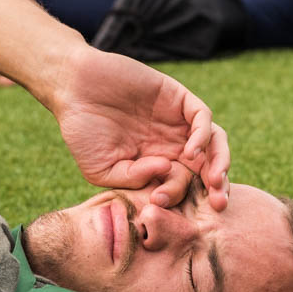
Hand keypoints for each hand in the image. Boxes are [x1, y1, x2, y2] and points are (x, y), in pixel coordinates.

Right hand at [50, 47, 228, 209]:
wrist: (72, 87)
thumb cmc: (82, 130)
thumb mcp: (102, 169)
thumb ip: (133, 179)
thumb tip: (165, 169)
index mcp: (156, 162)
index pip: (184, 184)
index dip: (180, 196)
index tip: (162, 201)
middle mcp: (171, 142)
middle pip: (208, 166)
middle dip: (218, 186)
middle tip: (219, 204)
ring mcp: (176, 120)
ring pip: (214, 142)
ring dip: (220, 162)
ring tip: (215, 180)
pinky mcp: (176, 96)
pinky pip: (202, 116)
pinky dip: (204, 135)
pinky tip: (191, 151)